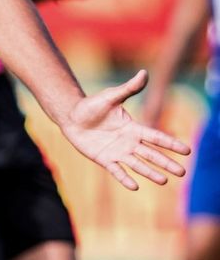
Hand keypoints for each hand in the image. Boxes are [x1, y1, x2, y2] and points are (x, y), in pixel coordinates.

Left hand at [60, 70, 189, 189]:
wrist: (72, 116)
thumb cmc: (92, 106)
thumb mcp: (111, 96)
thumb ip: (128, 89)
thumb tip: (144, 72)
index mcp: (133, 128)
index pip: (155, 137)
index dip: (170, 143)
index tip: (187, 150)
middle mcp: (128, 142)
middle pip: (151, 154)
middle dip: (166, 162)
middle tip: (182, 172)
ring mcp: (117, 152)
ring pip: (137, 164)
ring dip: (150, 173)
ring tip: (163, 181)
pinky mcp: (104, 159)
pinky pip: (116, 170)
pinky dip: (125, 178)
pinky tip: (134, 186)